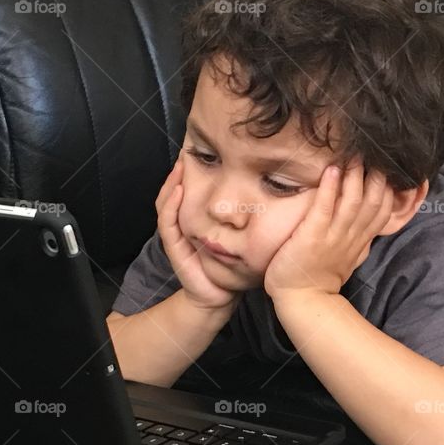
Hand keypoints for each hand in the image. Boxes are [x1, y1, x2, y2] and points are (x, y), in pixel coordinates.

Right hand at [155, 156, 242, 310]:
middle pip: (176, 190)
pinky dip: (171, 205)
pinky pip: (169, 223)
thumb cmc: (235, 266)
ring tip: (182, 163)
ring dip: (173, 182)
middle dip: (181, 170)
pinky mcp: (176, 248)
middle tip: (188, 148)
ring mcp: (178, 235)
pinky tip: (178, 189)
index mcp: (200, 218)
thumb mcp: (245, 233)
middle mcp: (185, 224)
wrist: (222, 296)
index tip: (205, 148)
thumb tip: (276, 187)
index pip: (193, 188)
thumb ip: (252, 213)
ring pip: (168, 202)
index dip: (196, 169)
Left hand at [264, 159, 392, 300]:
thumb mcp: (348, 256)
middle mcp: (351, 236)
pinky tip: (331, 170)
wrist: (302, 299)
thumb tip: (369, 225)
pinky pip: (324, 209)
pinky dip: (329, 189)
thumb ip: (360, 239)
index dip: (388, 187)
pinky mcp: (312, 236)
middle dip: (375, 176)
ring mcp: (333, 236)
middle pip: (372, 201)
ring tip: (354, 156)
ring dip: (354, 177)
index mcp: (360, 239)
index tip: (387, 168)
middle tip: (373, 153)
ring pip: (352, 202)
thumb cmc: (320, 276)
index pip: (383, 209)